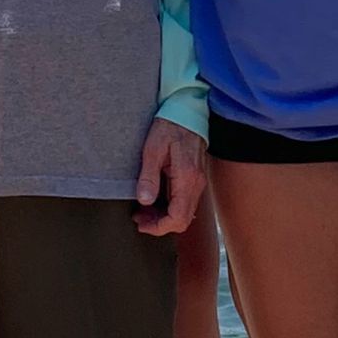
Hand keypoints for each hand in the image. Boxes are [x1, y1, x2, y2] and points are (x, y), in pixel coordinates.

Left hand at [133, 119, 206, 235]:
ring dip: (164, 217)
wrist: (187, 110)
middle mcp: (196, 183)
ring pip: (185, 213)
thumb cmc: (169, 125)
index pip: (178, 217)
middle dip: (160, 225)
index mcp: (187, 178)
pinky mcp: (195, 178)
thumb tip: (144, 201)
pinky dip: (170, 207)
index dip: (159, 227)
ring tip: (144, 210)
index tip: (142, 223)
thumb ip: (149, 177)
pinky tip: (155, 201)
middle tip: (139, 218)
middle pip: (183, 220)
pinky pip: (185, 202)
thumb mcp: (153, 149)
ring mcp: (198, 182)